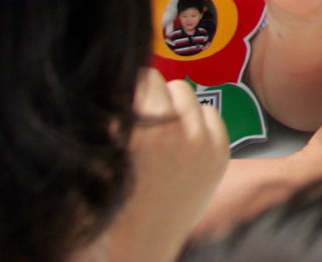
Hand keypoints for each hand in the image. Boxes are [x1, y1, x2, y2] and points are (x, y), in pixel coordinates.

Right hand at [100, 70, 228, 261]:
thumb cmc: (107, 203)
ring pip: (192, 98)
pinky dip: (198, 123)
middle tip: (142, 117)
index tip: (127, 94)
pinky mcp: (220, 155)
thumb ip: (114, 116)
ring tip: (159, 131)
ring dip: (177, 108)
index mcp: (145, 128)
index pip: (145, 76)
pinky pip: (212, 116)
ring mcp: (204, 144)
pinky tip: (180, 140)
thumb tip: (120, 83)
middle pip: (171, 84)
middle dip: (155, 96)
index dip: (133, 85)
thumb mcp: (101, 153)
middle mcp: (179, 131)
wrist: (134, 247)